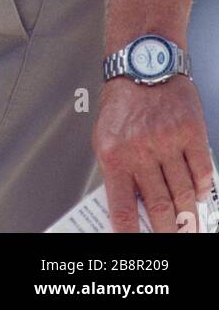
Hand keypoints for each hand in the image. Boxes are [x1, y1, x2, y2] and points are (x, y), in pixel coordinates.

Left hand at [93, 75, 214, 232]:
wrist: (143, 62)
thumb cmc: (123, 101)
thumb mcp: (106, 135)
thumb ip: (116, 170)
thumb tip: (129, 208)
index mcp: (114, 154)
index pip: (122, 207)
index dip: (130, 233)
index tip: (135, 246)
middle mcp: (141, 150)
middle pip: (160, 206)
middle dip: (168, 231)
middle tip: (173, 240)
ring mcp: (168, 142)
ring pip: (183, 194)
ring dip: (189, 216)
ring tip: (190, 227)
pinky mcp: (190, 132)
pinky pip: (201, 172)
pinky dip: (202, 190)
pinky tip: (199, 196)